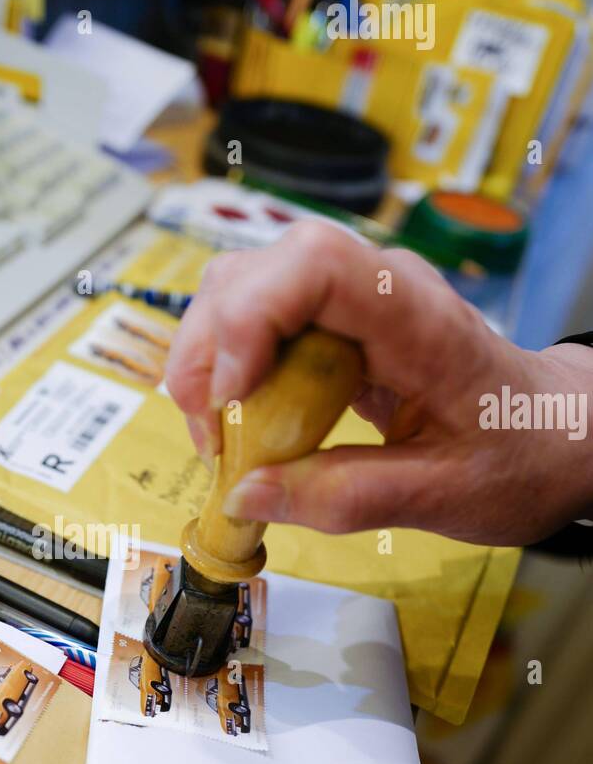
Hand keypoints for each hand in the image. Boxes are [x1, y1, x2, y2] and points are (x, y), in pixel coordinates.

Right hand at [165, 221, 592, 545]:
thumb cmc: (517, 454)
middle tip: (212, 438)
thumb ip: (345, 498)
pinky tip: (242, 423)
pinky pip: (255, 321)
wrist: (555, 432)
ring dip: (208, 362)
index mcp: (417, 317)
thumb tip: (245, 495)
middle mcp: (377, 287)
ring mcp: (350, 297)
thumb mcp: (443, 496)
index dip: (250, 319)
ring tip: (222, 436)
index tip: (231, 397)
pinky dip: (228, 371)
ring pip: (240, 291)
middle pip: (254, 275)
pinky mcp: (331, 320)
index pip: (314, 266)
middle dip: (207, 352)